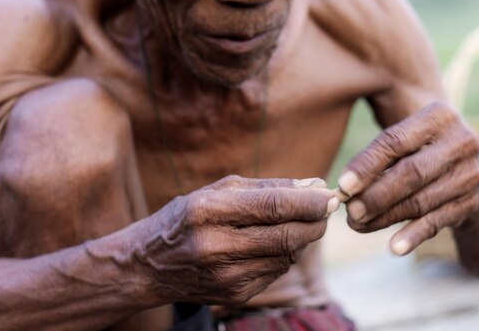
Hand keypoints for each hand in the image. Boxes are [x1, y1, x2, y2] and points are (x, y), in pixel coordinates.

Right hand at [133, 176, 337, 305]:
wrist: (148, 266)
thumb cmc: (185, 218)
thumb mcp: (216, 191)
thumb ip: (266, 187)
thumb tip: (314, 184)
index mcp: (207, 211)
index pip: (272, 206)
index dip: (308, 201)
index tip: (329, 194)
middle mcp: (215, 247)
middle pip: (286, 236)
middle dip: (316, 221)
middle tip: (327, 208)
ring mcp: (226, 276)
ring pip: (287, 255)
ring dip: (303, 237)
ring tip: (300, 221)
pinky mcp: (235, 295)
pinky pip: (277, 271)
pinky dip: (286, 253)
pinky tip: (275, 242)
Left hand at [338, 101, 478, 255]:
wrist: (476, 171)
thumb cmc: (424, 152)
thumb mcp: (409, 142)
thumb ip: (379, 158)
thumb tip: (344, 189)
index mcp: (438, 117)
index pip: (395, 141)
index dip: (366, 165)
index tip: (343, 185)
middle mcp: (461, 141)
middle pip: (410, 172)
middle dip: (376, 195)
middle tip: (350, 212)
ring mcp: (472, 173)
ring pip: (421, 200)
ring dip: (386, 217)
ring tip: (358, 226)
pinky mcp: (474, 201)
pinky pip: (438, 221)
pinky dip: (413, 235)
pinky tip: (394, 247)